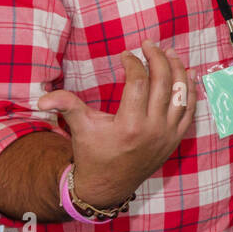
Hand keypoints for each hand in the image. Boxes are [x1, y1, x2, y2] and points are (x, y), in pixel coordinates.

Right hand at [37, 41, 195, 208]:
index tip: (126, 55)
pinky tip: (188, 74)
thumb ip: (66, 106)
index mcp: (130, 125)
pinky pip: (190, 110)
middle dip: (158, 58)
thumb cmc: (93, 153)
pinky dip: (190, 91)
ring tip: (170, 53)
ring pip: (181, 94)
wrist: (108, 186)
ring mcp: (168, 135)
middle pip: (163, 83)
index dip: (133, 63)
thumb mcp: (80, 128)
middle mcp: (153, 130)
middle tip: (150, 44)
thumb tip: (42, 98)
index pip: (138, 82)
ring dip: (177, 70)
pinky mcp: (176, 139)